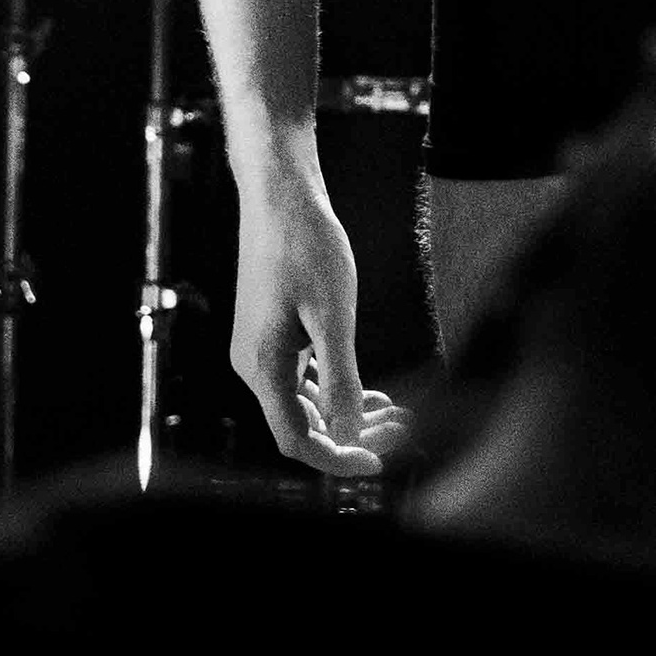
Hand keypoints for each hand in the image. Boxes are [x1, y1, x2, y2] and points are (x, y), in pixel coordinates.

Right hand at [231, 138, 407, 474]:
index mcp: (263, 367)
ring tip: (392, 410)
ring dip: (346, 413)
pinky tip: (366, 389)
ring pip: (305, 404)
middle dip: (352, 435)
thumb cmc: (305, 246)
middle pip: (302, 426)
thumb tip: (349, 433)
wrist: (280, 195)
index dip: (339, 459)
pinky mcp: (271, 334)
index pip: (297, 441)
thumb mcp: (332, 315)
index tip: (383, 460)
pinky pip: (301, 380)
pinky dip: (334, 389)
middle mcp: (254, 365)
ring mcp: (260, 349)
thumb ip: (340, 378)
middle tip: (401, 427)